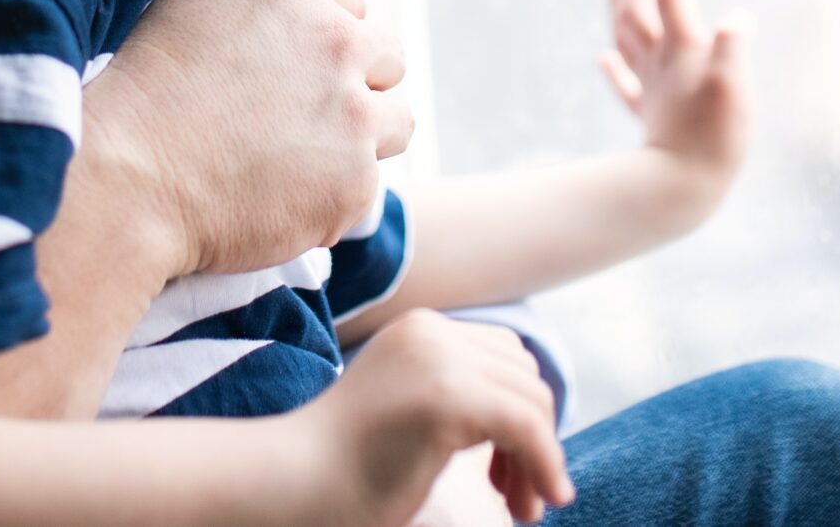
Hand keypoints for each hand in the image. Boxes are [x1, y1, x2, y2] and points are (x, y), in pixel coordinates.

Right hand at [83, 0, 412, 277]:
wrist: (128, 174)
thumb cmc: (148, 89)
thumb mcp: (202, 2)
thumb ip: (269, 2)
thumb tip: (300, 18)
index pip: (353, 6)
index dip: (322, 42)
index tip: (291, 72)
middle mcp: (339, 38)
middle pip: (388, 58)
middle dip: (355, 85)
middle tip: (301, 118)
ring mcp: (354, 112)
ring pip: (397, 122)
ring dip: (361, 139)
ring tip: (302, 161)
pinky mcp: (356, 181)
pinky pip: (365, 187)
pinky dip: (332, 197)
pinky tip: (280, 199)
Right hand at [295, 313, 571, 526]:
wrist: (294, 483)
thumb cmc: (345, 467)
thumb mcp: (407, 409)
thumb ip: (454, 393)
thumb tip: (527, 417)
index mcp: (421, 330)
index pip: (506, 358)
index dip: (522, 415)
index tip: (506, 473)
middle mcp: (433, 333)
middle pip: (525, 377)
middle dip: (535, 439)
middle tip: (519, 499)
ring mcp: (440, 361)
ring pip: (534, 403)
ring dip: (541, 461)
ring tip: (523, 510)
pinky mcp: (449, 398)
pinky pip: (528, 428)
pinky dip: (545, 466)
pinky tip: (536, 505)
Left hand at [600, 0, 751, 208]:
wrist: (682, 188)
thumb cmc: (716, 136)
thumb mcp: (735, 86)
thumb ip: (734, 47)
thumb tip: (739, 15)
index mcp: (683, 49)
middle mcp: (661, 63)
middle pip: (641, 10)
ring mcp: (652, 90)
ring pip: (626, 39)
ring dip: (617, 7)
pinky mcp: (650, 118)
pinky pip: (626, 86)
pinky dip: (613, 68)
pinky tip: (602, 58)